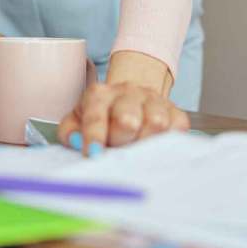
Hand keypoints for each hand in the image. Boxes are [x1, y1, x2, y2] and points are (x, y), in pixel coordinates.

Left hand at [57, 82, 188, 153]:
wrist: (130, 98)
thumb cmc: (100, 116)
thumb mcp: (76, 121)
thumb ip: (70, 133)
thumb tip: (77, 143)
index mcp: (99, 94)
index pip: (95, 116)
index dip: (94, 137)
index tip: (94, 155)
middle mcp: (127, 92)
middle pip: (128, 118)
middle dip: (121, 142)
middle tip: (117, 153)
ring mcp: (154, 101)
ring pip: (156, 124)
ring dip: (144, 144)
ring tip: (136, 151)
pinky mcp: (176, 113)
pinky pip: (177, 131)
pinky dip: (167, 144)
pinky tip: (155, 148)